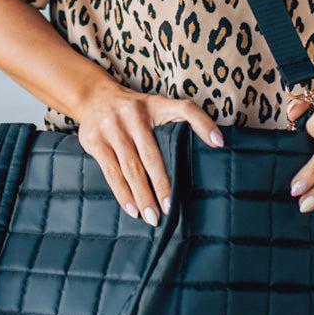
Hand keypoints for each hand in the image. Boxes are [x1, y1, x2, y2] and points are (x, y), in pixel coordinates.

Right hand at [76, 83, 224, 226]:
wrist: (94, 97)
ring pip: (130, 168)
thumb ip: (183, 121)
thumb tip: (215, 145)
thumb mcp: (158, 106)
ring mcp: (112, 127)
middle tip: (170, 207)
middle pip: (151, 155)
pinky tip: (132, 209)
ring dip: (142, 195)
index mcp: (156, 104)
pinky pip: (111, 172)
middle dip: (161, 184)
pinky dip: (122, 193)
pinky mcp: (94, 141)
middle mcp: (133, 114)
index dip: (203, 124)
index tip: (219, 144)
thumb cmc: (136, 110)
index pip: (185, 109)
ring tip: (152, 216)